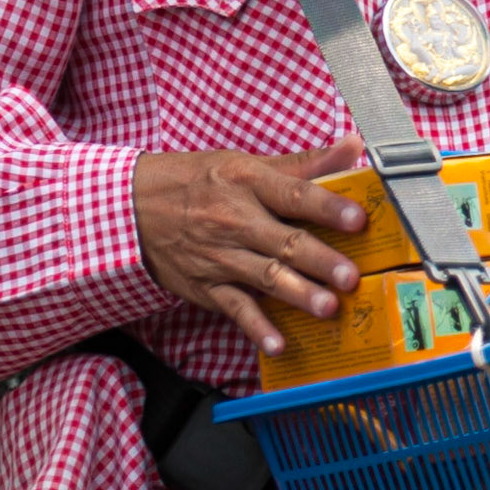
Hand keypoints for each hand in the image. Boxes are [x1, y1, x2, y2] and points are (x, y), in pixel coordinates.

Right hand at [132, 136, 367, 355]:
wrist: (131, 207)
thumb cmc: (198, 181)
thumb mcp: (246, 163)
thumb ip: (305, 162)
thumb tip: (354, 144)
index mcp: (248, 182)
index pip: (294, 194)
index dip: (327, 207)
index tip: (358, 218)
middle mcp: (235, 219)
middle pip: (285, 241)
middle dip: (320, 260)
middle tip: (350, 276)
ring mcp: (220, 256)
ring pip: (265, 276)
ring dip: (298, 293)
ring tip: (328, 308)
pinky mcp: (207, 286)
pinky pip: (235, 308)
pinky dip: (256, 327)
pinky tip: (278, 344)